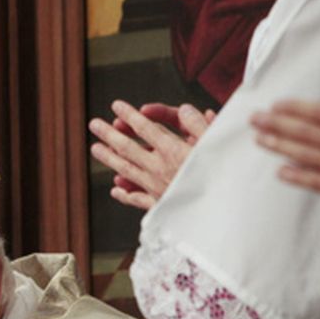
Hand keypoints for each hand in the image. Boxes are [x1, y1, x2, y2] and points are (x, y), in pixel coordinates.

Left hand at [89, 101, 214, 209]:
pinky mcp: (162, 205)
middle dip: (110, 134)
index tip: (116, 105)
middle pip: (128, 148)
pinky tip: (115, 190)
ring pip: (127, 171)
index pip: (145, 129)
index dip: (130, 116)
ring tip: (95, 149)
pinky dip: (125, 194)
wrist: (223, 213)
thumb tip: (184, 108)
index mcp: (173, 151)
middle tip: (93, 124)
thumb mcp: (218, 145)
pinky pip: (138, 199)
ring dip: (110, 159)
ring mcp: (157, 188)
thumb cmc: (226, 177)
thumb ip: (199, 125)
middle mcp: (160, 168)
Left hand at [251, 79, 319, 203]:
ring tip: (258, 140)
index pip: (316, 111)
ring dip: (277, 146)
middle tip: (253, 119)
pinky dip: (295, 176)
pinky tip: (279, 172)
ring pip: (301, 154)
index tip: (275, 105)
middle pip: (301, 131)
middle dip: (274, 124)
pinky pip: (312, 181)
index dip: (293, 107)